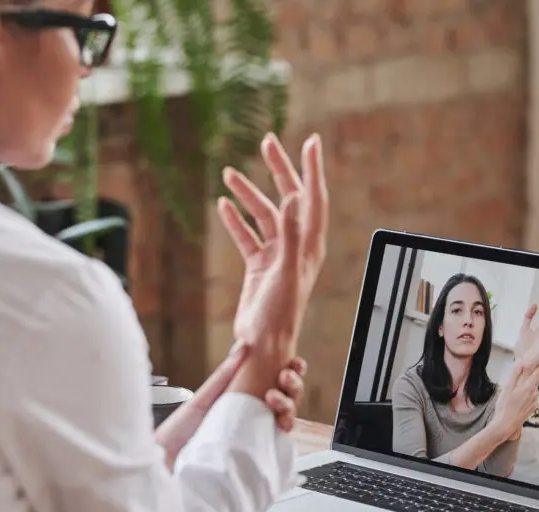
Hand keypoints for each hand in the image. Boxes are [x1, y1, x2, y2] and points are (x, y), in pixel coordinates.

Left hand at [156, 343, 307, 469]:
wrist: (166, 463)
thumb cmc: (179, 433)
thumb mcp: (202, 398)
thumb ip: (224, 375)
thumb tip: (243, 346)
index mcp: (244, 400)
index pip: (276, 384)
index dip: (291, 373)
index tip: (294, 362)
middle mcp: (254, 418)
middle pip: (287, 399)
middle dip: (293, 385)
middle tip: (285, 377)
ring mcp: (256, 436)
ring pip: (286, 418)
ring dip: (288, 404)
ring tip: (274, 397)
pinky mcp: (255, 454)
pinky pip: (278, 442)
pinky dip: (284, 429)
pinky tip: (280, 422)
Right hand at [217, 132, 328, 346]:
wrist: (263, 343)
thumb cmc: (279, 315)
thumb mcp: (286, 272)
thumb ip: (292, 235)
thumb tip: (292, 199)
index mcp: (310, 245)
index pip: (314, 198)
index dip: (313, 169)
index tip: (311, 142)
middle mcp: (297, 246)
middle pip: (290, 197)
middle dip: (279, 169)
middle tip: (268, 142)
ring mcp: (277, 255)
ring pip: (264, 214)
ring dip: (248, 194)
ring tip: (229, 173)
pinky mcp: (260, 266)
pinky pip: (248, 236)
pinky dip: (236, 220)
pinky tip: (224, 205)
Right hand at [492, 362, 538, 438]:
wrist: (506, 425)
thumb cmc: (504, 406)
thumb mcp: (507, 388)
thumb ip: (515, 375)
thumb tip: (521, 362)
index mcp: (529, 387)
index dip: (535, 366)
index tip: (530, 363)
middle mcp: (535, 393)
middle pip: (536, 379)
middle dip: (529, 376)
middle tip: (519, 375)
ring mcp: (535, 401)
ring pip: (534, 388)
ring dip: (527, 386)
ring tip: (516, 389)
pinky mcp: (533, 408)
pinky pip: (532, 397)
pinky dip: (527, 395)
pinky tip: (517, 399)